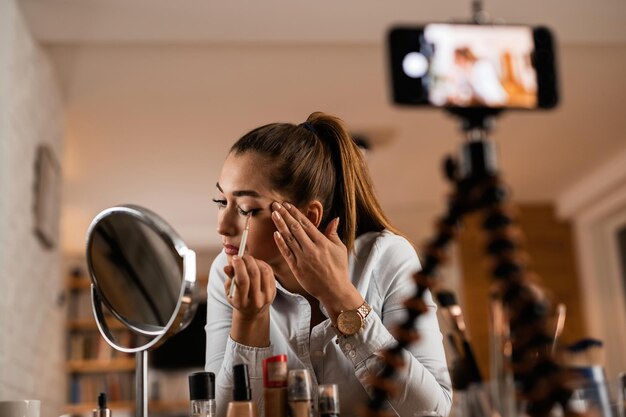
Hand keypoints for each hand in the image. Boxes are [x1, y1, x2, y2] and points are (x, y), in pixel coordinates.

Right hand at [224, 255, 275, 319]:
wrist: (253, 311)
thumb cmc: (237, 298)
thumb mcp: (229, 291)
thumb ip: (230, 278)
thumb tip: (227, 266)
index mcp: (242, 302)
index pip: (242, 281)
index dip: (239, 267)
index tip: (235, 257)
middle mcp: (256, 301)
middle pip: (254, 275)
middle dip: (247, 261)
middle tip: (242, 255)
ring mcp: (267, 296)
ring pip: (264, 271)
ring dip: (255, 261)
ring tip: (248, 259)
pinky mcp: (274, 291)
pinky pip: (269, 272)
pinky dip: (262, 264)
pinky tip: (255, 263)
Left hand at [271, 202, 361, 317]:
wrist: (334, 290)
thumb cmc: (339, 269)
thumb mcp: (340, 249)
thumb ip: (334, 233)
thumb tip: (335, 219)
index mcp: (322, 242)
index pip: (305, 223)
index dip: (295, 213)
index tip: (287, 204)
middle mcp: (311, 248)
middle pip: (295, 228)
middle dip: (284, 215)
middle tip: (275, 204)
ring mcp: (303, 258)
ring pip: (289, 238)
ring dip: (280, 225)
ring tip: (273, 214)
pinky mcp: (297, 268)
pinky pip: (286, 253)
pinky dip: (281, 243)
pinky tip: (275, 234)